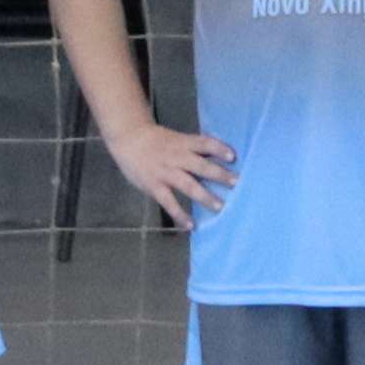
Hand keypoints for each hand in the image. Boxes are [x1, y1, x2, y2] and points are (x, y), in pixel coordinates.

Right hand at [104, 117, 235, 225]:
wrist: (128, 139)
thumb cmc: (157, 140)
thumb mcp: (176, 138)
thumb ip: (193, 148)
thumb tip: (217, 158)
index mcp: (183, 143)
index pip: (204, 143)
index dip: (219, 148)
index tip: (233, 157)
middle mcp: (176, 157)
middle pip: (200, 165)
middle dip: (219, 174)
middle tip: (236, 183)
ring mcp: (165, 172)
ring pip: (187, 185)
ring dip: (204, 196)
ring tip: (220, 207)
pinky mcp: (154, 186)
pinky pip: (168, 202)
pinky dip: (179, 214)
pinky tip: (190, 225)